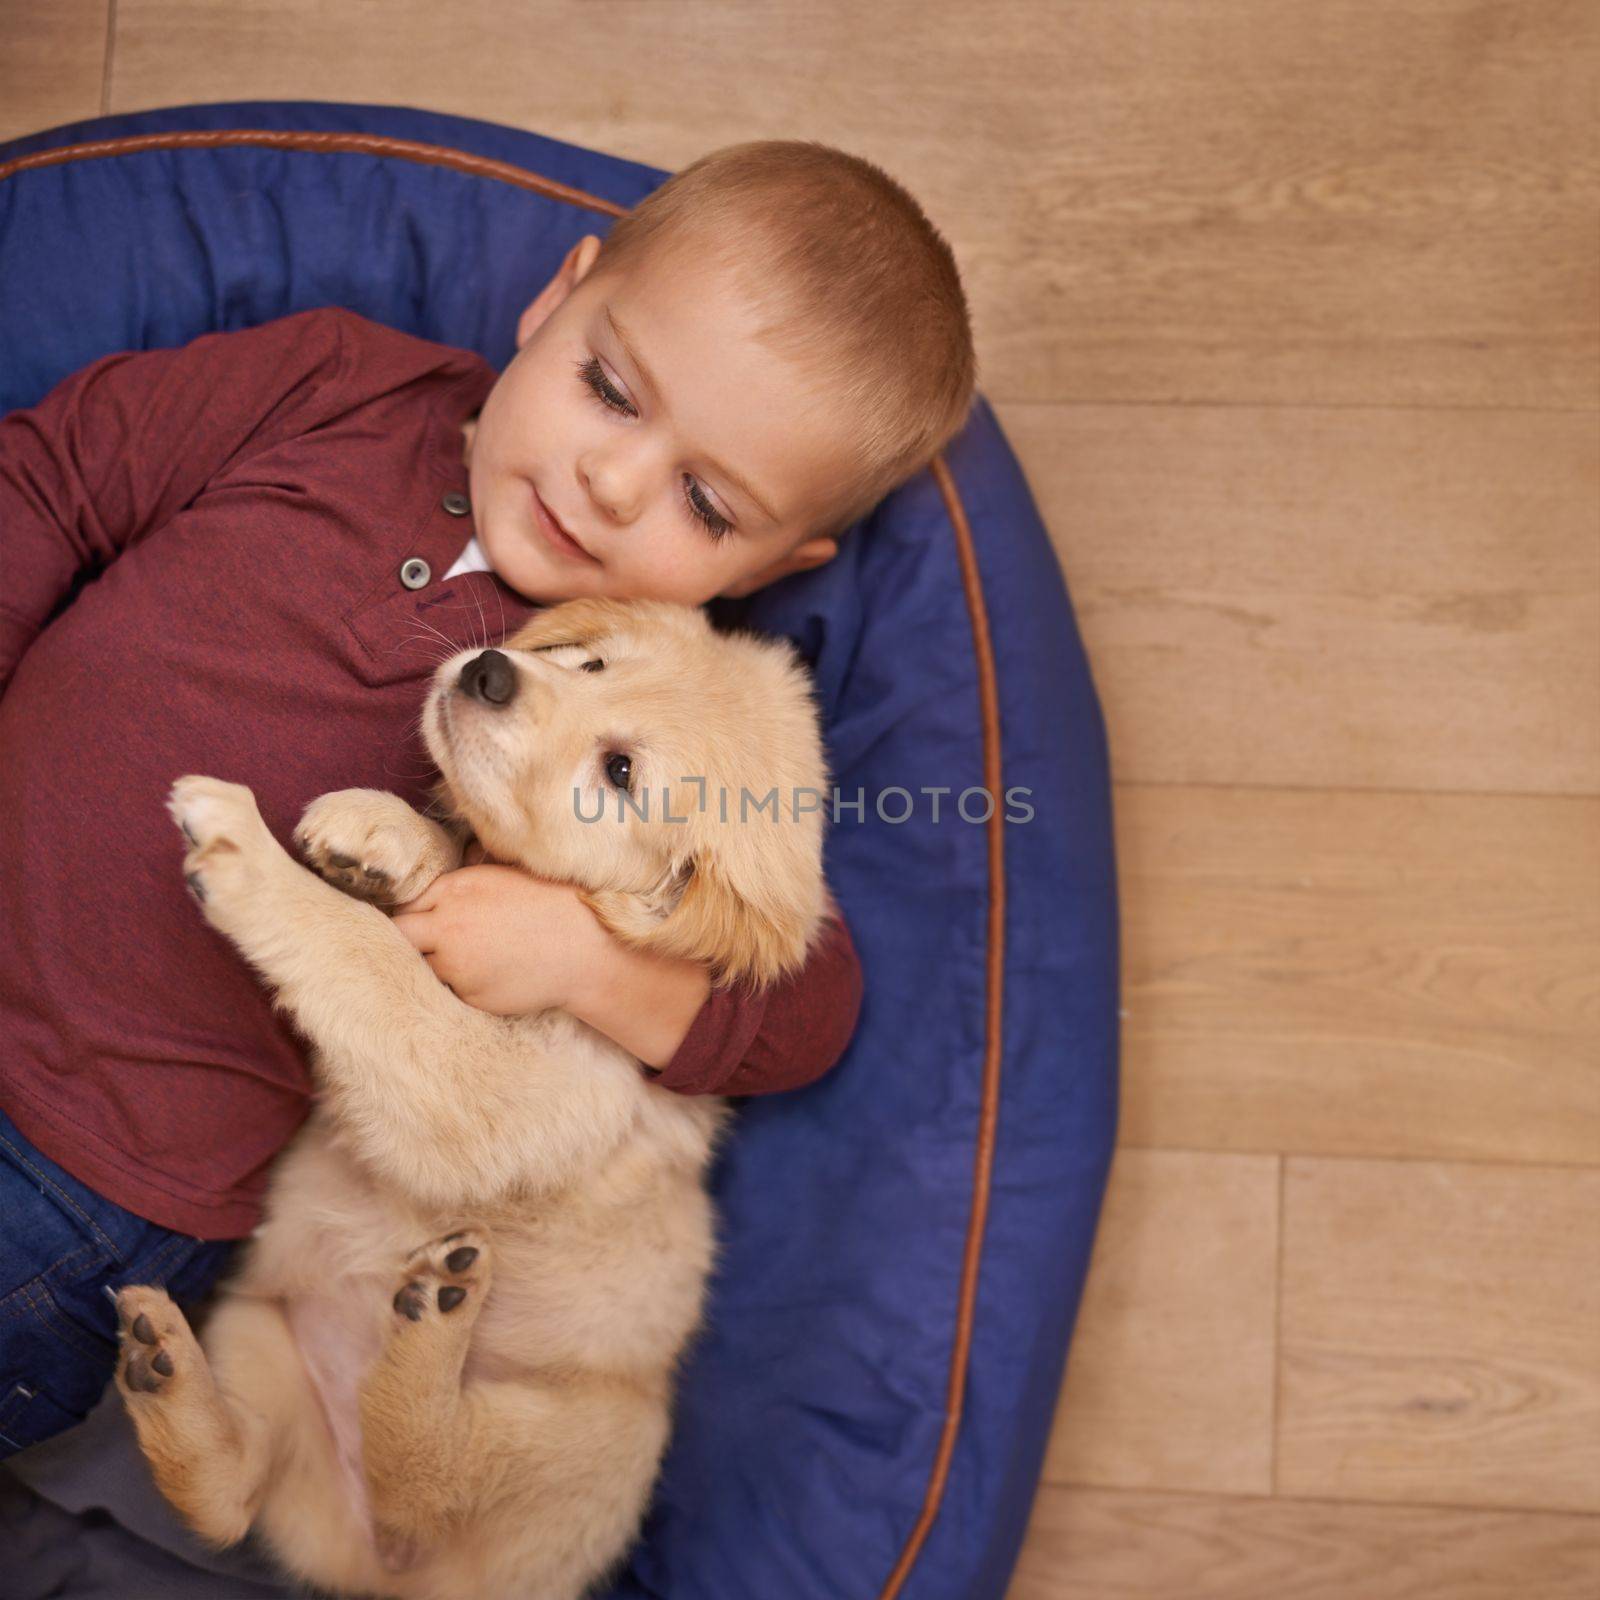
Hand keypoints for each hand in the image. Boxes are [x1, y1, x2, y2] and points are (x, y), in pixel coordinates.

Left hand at [393, 853, 712, 1065]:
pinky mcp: (471, 997)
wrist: (587, 948)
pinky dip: (465, 986)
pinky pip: (454, 991)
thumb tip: (441, 881)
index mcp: (455, 889)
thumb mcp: (506, 875)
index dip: (410, 912)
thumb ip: (465, 879)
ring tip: (469, 959)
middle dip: (405, 939)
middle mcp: (447, 928)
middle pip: (399, 936)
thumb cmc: (554, 904)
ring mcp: (456, 967)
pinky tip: (493, 975)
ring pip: (424, 967)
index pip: (404, 903)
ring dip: (436, 965)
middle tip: (421, 943)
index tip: (416, 919)